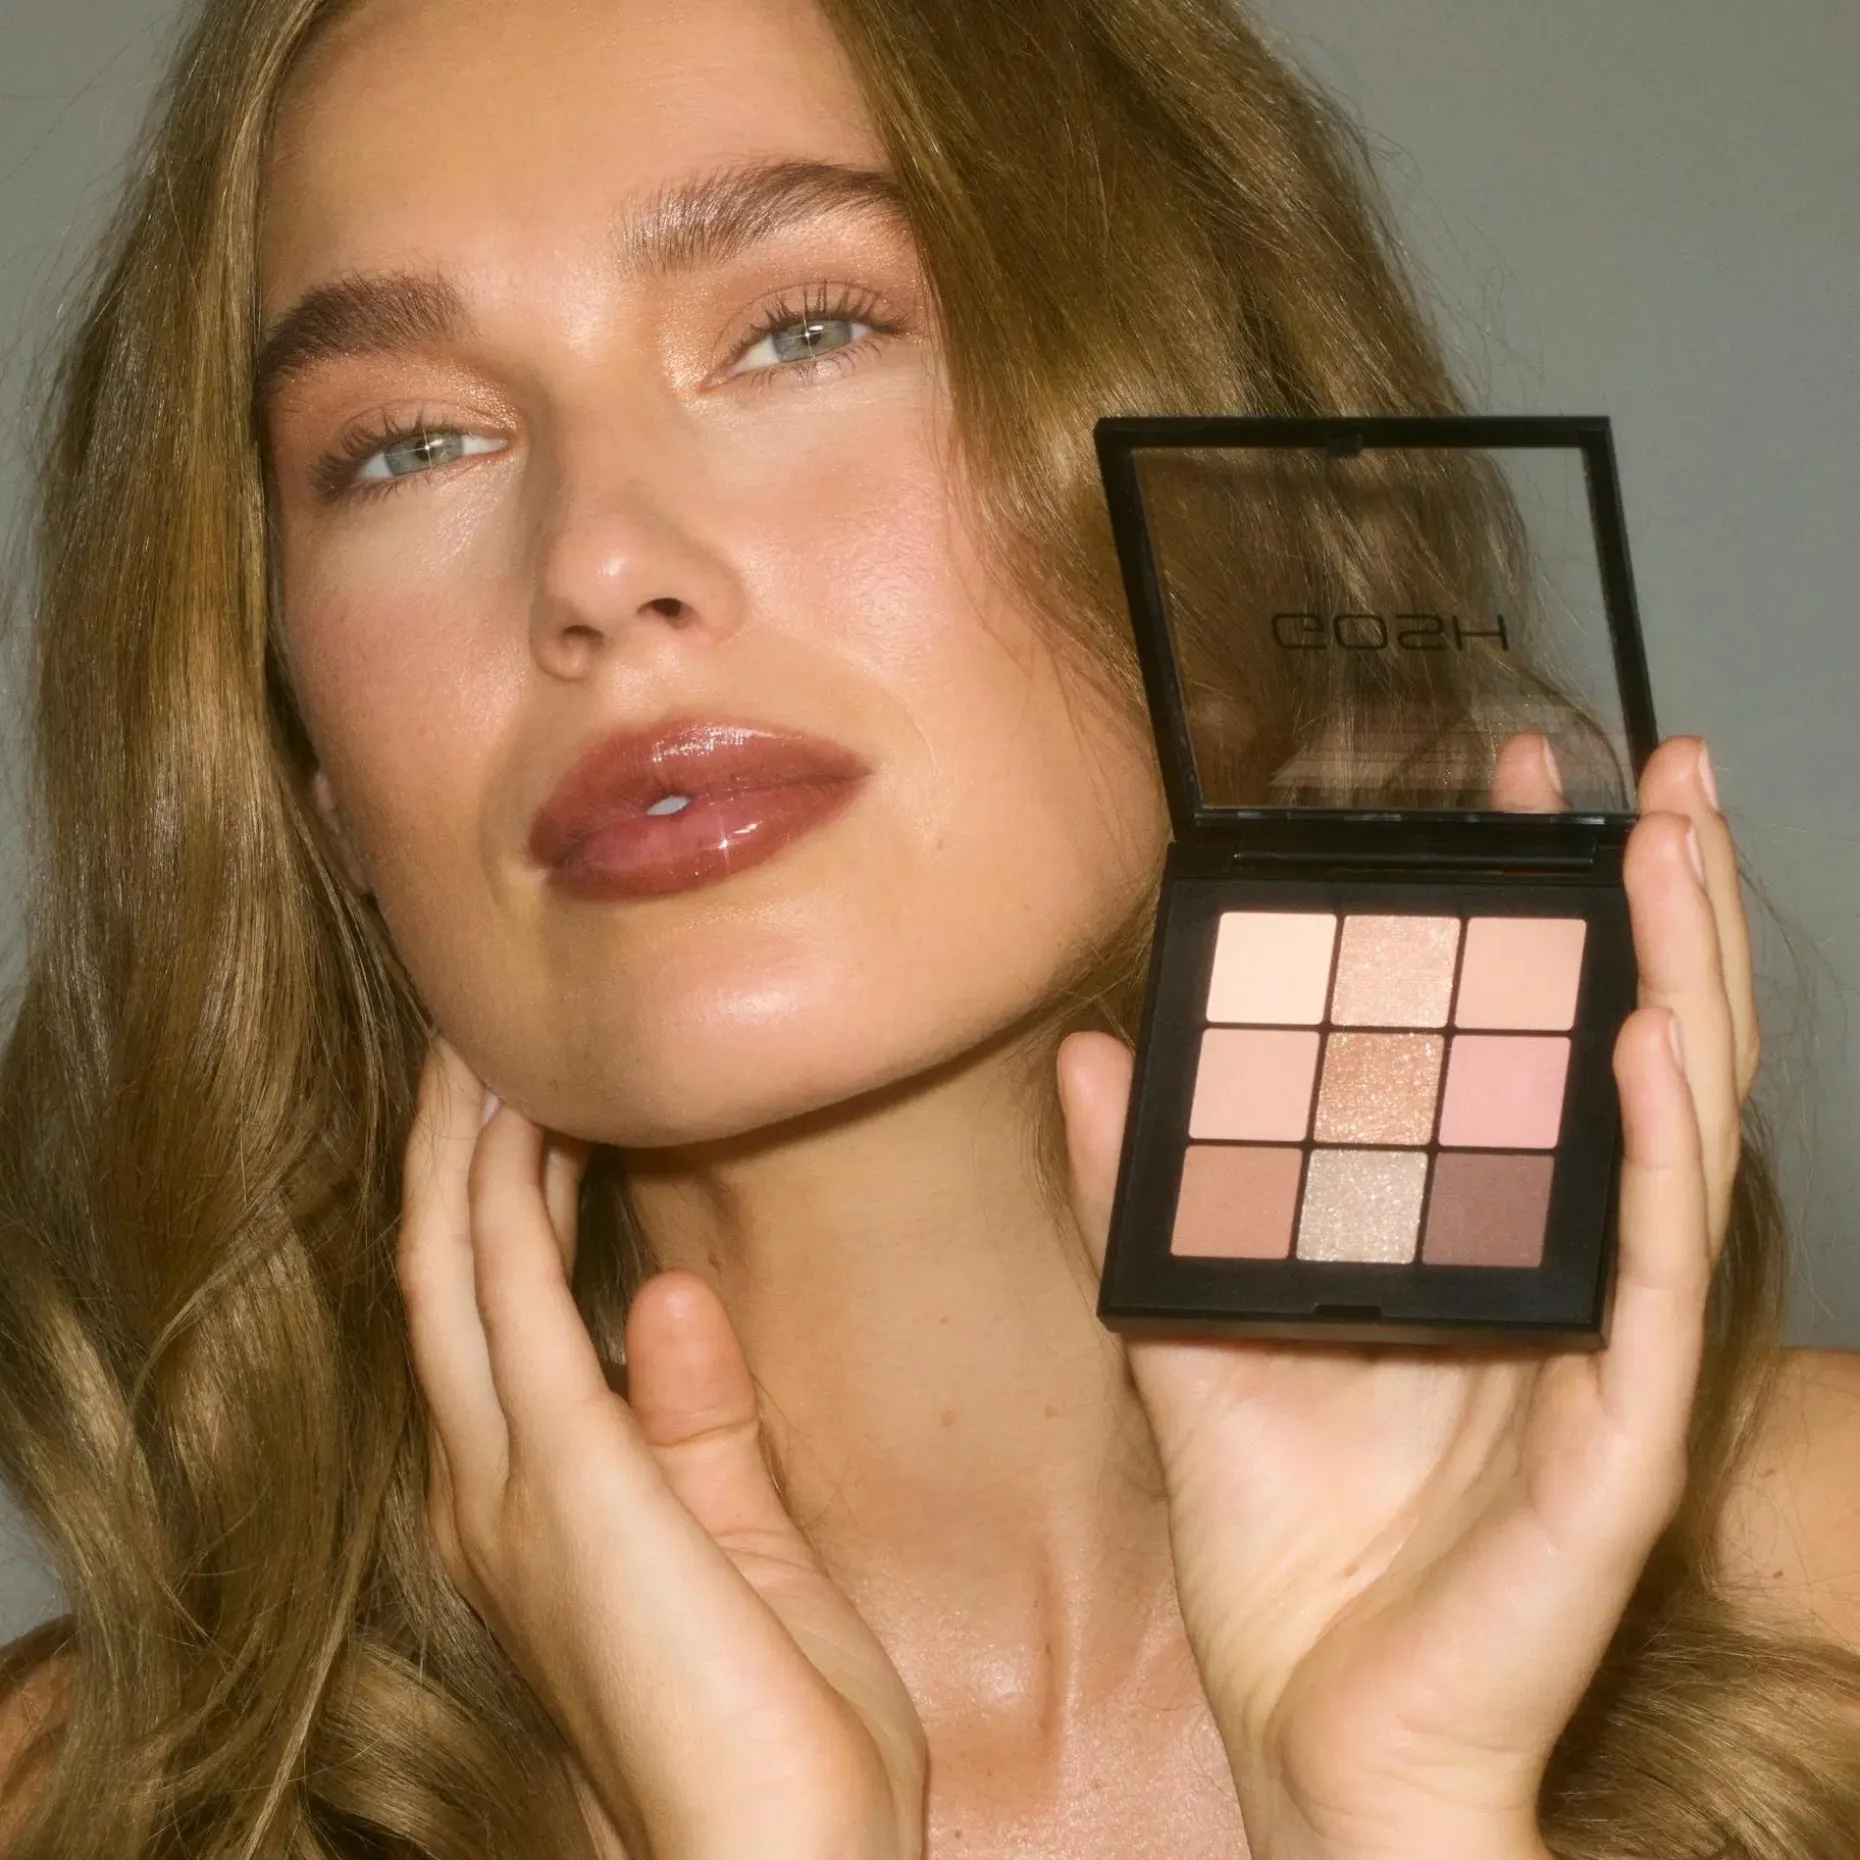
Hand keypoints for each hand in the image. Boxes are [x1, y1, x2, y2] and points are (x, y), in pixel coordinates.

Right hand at [397, 1037, 925, 1859]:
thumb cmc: (779, 1734)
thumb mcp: (741, 1552)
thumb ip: (697, 1426)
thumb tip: (663, 1295)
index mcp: (537, 1509)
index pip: (489, 1315)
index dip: (488, 1198)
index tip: (526, 1099)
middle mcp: (493, 1490)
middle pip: (442, 1271)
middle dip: (451, 1148)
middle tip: (475, 1038)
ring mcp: (512, 1486)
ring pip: (452, 1263)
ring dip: (463, 1144)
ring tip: (481, 1043)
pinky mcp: (563, 1478)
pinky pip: (509, 1293)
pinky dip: (503, 1193)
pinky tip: (523, 1115)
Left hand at [1057, 734, 1755, 1859]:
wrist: (1310, 1723)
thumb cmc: (1280, 1543)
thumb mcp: (1191, 1326)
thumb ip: (1144, 1192)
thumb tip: (1090, 1055)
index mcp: (1482, 1249)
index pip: (1537, 1054)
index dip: (1539, 923)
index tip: (1512, 799)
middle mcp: (1560, 1282)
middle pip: (1632, 1064)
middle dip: (1652, 908)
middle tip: (1655, 772)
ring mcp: (1602, 1357)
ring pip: (1675, 1141)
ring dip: (1685, 981)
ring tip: (1676, 844)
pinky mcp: (1613, 1447)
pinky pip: (1653, 1283)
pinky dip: (1656, 1155)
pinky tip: (1650, 1036)